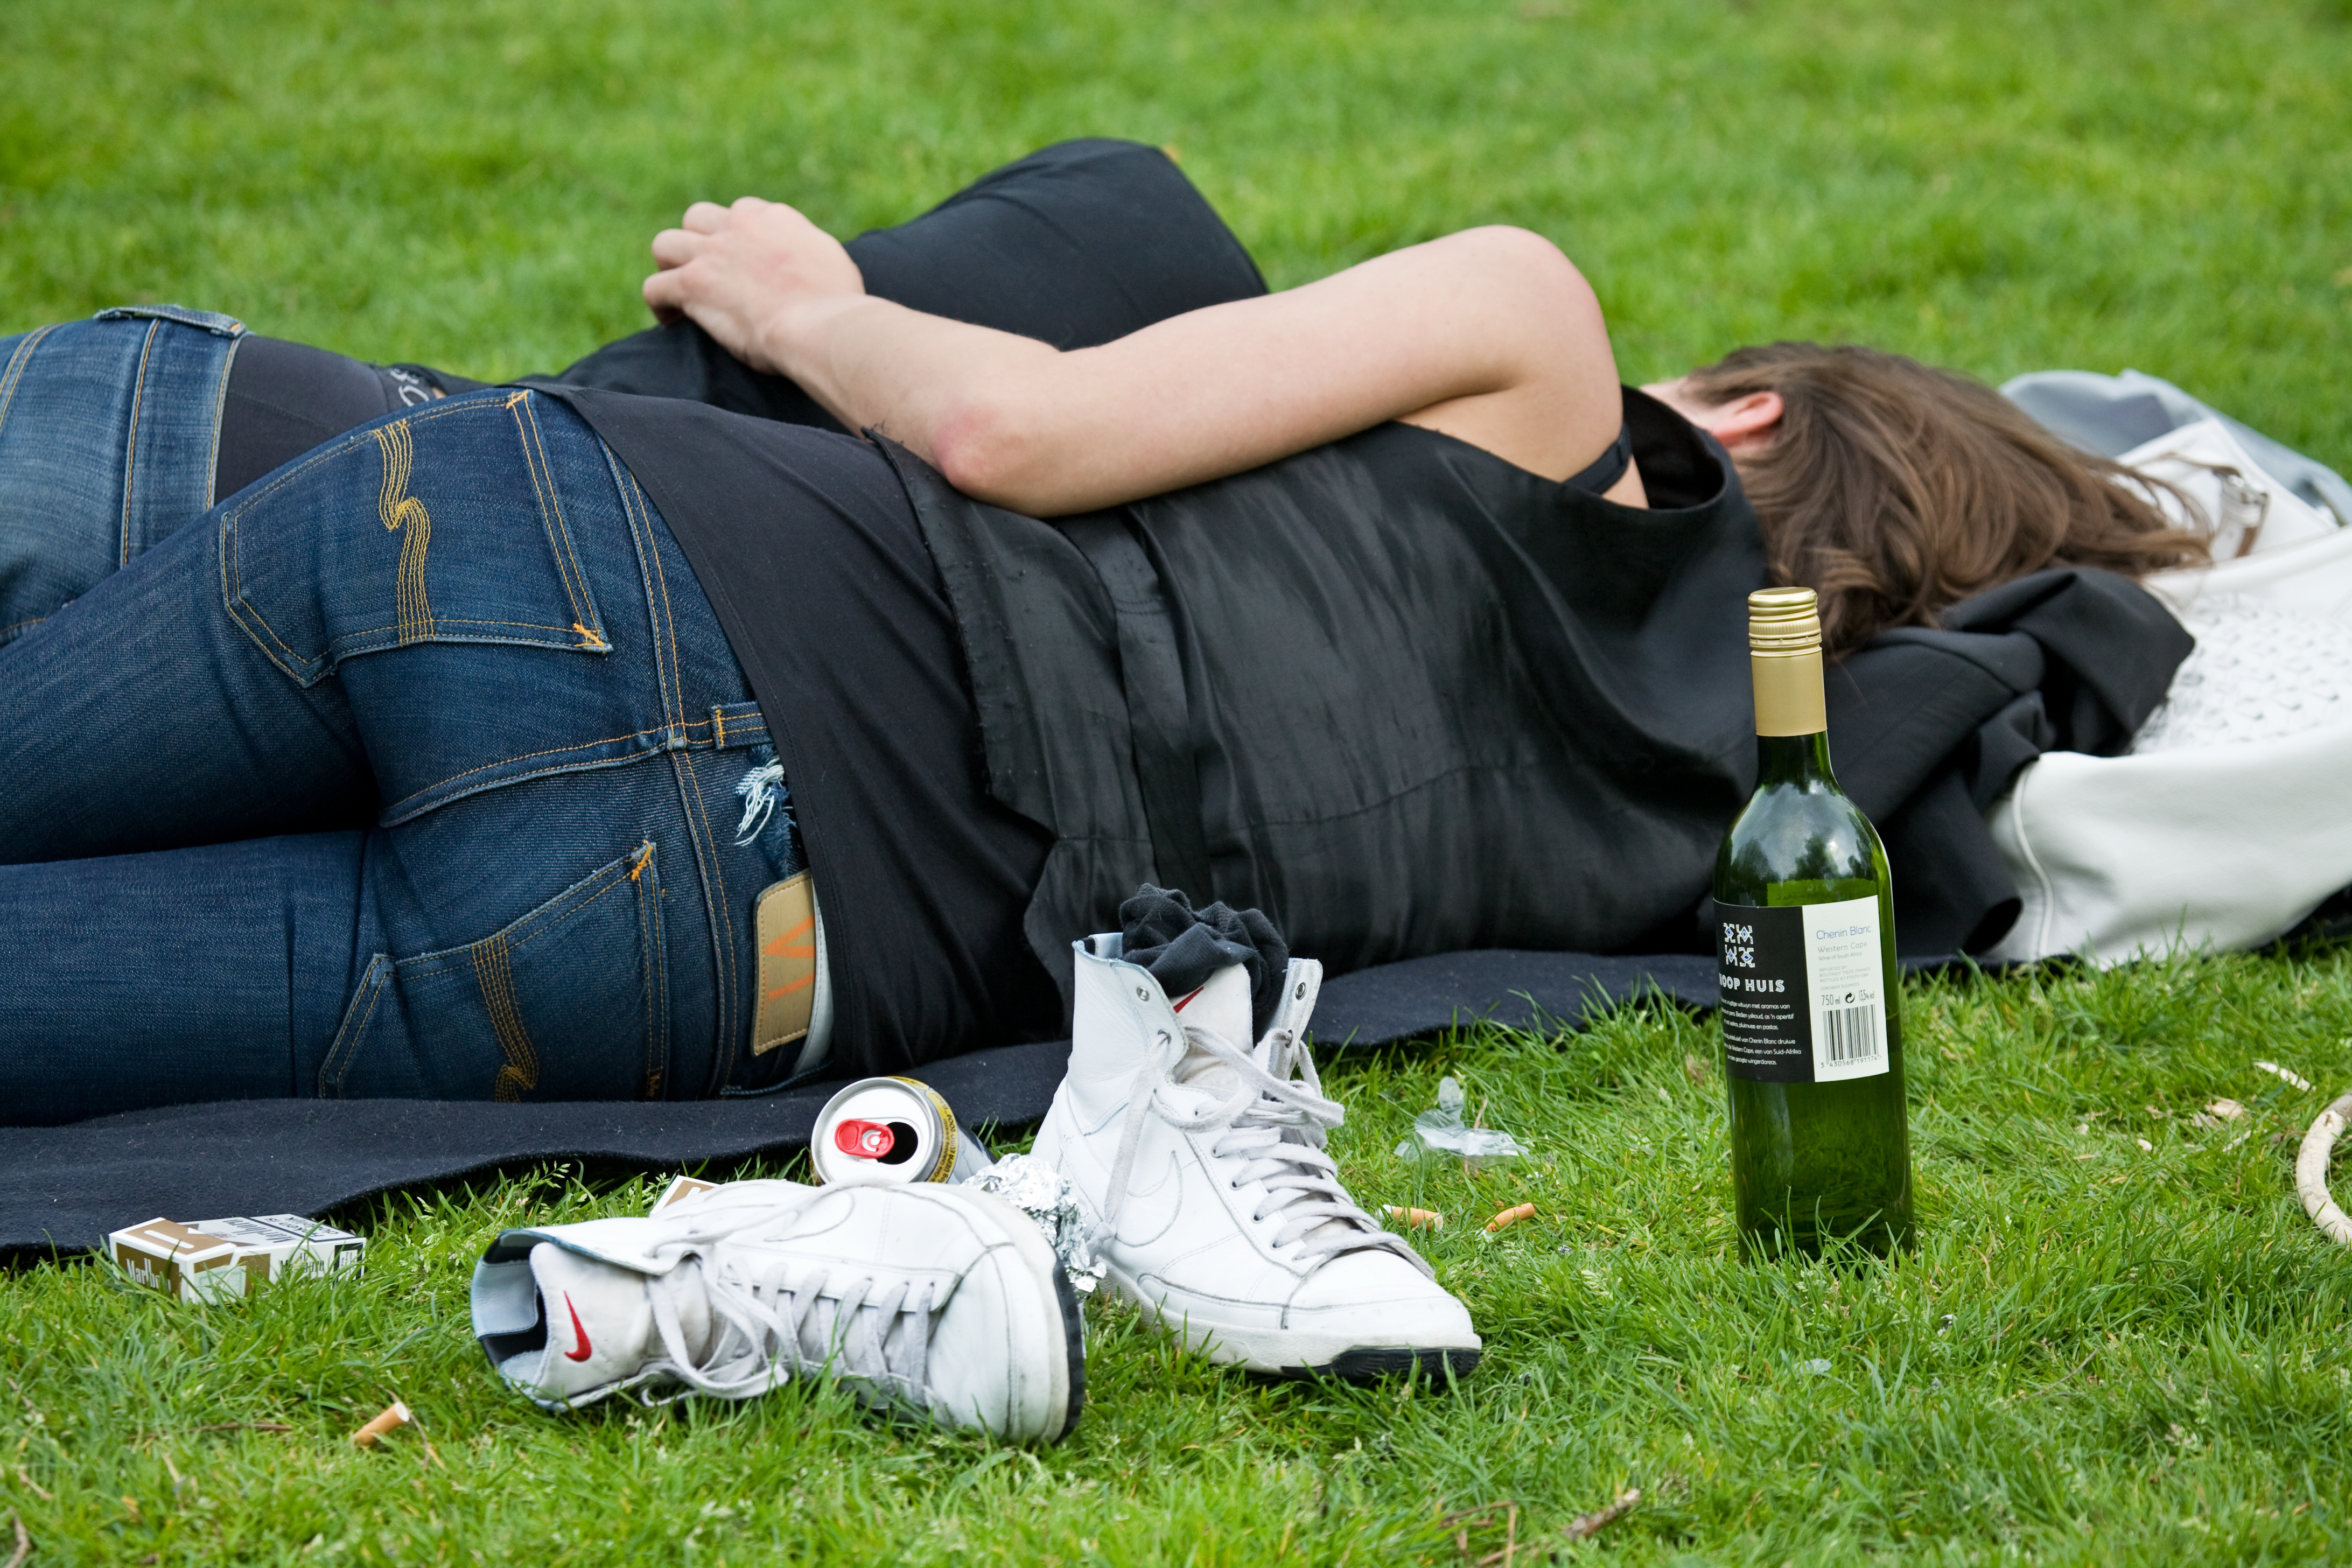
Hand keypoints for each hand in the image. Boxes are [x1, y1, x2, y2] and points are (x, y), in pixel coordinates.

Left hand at [643, 197, 863, 373]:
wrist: (823, 325)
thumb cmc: (839, 306)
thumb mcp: (834, 263)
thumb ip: (812, 253)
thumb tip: (810, 263)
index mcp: (776, 219)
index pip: (743, 214)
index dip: (738, 239)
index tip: (742, 265)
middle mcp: (740, 226)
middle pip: (698, 218)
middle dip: (697, 243)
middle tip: (705, 274)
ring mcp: (713, 253)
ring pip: (666, 244)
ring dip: (669, 266)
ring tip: (678, 293)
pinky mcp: (693, 283)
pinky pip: (656, 286)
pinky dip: (660, 304)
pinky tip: (671, 321)